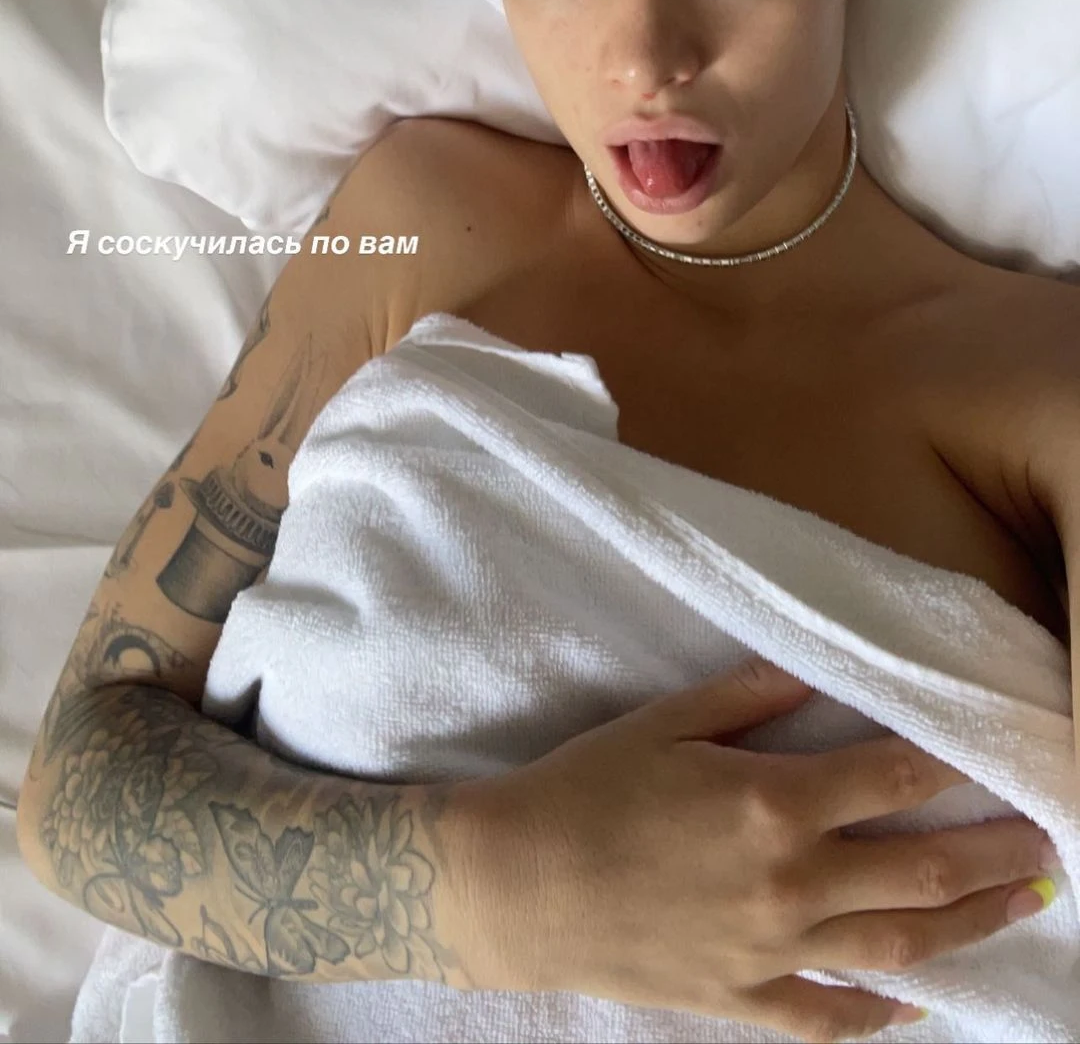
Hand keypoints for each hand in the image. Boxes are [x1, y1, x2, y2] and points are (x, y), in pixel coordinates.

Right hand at [461, 656, 1055, 1040]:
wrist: (514, 887)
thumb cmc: (585, 788)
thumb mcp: (665, 722)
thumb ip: (748, 698)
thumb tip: (814, 673)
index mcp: (770, 801)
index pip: (891, 777)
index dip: (952, 765)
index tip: (998, 755)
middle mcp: (787, 881)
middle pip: (917, 869)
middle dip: (992, 856)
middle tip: (1046, 845)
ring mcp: (769, 949)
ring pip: (894, 945)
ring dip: (967, 928)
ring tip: (1020, 908)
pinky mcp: (740, 998)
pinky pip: (827, 1017)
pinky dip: (878, 1017)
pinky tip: (918, 1007)